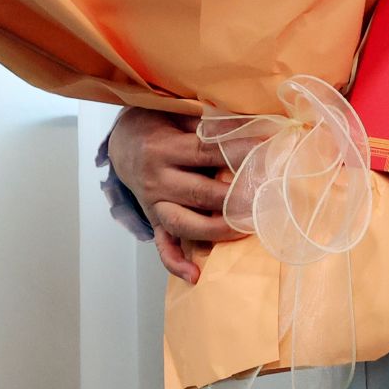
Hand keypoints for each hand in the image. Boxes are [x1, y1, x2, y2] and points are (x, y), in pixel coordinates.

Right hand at [108, 107, 255, 283]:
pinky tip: (196, 275)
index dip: (238, 151)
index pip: (206, 151)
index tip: (266, 150)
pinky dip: (177, 263)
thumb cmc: (158, 124)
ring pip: (183, 223)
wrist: (123, 142)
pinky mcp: (154, 220)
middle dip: (234, 198)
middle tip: (264, 199)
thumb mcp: (178, 114)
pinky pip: (163, 245)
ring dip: (215, 230)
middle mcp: (157, 179)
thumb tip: (249, 123)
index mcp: (164, 148)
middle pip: (199, 192)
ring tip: (245, 230)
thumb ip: (208, 122)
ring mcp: (154, 203)